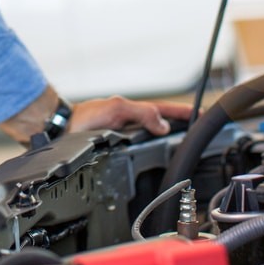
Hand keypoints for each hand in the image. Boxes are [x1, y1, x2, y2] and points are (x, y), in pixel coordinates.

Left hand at [67, 96, 196, 136]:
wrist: (62, 131)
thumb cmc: (84, 118)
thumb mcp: (117, 109)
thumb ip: (142, 114)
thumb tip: (163, 125)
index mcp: (133, 110)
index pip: (164, 110)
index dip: (183, 112)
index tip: (201, 115)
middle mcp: (130, 121)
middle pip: (161, 122)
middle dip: (180, 124)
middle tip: (197, 128)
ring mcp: (123, 133)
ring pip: (151, 135)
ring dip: (167, 137)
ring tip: (183, 141)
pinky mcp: (116, 145)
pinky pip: (140, 146)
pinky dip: (151, 148)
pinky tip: (154, 154)